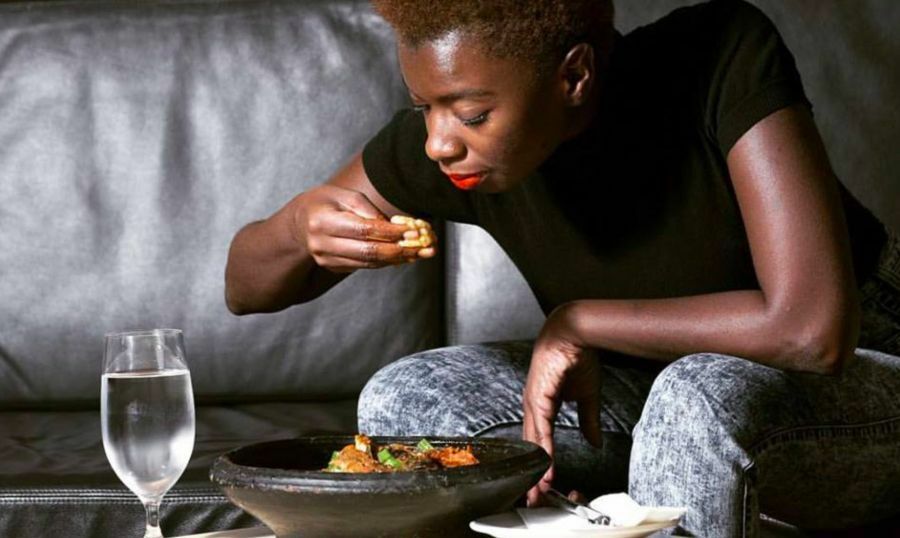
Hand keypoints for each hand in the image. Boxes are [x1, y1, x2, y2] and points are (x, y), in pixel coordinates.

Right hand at [294, 185, 435, 272]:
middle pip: (368, 251)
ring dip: (397, 259)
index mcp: (323, 221)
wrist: (300, 224)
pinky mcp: (333, 267)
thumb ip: (367, 209)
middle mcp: (322, 244)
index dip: (391, 231)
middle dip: (399, 250)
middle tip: (423, 247)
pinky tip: (404, 256)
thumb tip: (392, 225)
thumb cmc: (326, 203)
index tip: (414, 229)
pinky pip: (364, 266)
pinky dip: (386, 262)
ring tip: (421, 253)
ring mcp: (327, 259)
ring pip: (369, 262)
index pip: (364, 229)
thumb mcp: (343, 196)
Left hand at [523, 304, 601, 505]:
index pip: (538, 440)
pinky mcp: (538, 395)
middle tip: (536, 499)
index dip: (541, 464)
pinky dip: (543, 448)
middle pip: (530, 445)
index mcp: (541, 404)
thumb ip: (588, 420)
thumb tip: (595, 441)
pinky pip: (540, 427)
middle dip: (533, 474)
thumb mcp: (586, 396)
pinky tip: (546, 465)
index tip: (544, 486)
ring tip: (541, 490)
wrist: (576, 332)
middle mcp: (532, 405)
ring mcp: (532, 400)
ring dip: (538, 467)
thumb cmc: (578, 357)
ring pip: (533, 441)